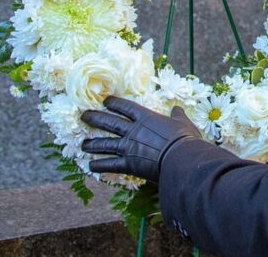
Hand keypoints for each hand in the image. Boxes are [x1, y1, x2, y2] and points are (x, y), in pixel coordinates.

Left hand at [81, 96, 200, 181]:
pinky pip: (109, 165)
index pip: (126, 107)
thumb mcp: (183, 123)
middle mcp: (133, 131)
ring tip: (83, 144)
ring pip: (105, 144)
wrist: (180, 158)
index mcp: (146, 118)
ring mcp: (128, 147)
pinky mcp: (128, 164)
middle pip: (109, 123)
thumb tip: (177, 108)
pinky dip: (99, 166)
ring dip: (92, 144)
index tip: (105, 101)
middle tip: (84, 115)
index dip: (114, 103)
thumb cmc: (185, 139)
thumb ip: (177, 115)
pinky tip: (90, 166)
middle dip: (95, 118)